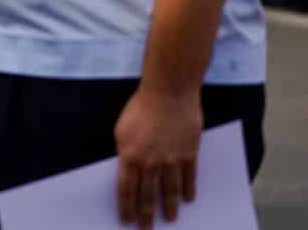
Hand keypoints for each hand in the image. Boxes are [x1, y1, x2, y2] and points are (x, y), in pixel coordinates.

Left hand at [114, 86, 201, 228]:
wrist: (168, 94)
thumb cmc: (140, 108)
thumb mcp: (121, 130)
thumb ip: (124, 152)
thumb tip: (126, 170)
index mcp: (129, 157)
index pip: (126, 190)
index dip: (126, 207)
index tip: (126, 221)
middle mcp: (150, 163)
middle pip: (147, 195)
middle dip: (146, 215)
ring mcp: (172, 161)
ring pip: (169, 191)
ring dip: (169, 207)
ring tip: (170, 220)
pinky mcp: (189, 155)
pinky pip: (189, 178)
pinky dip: (188, 191)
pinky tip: (188, 200)